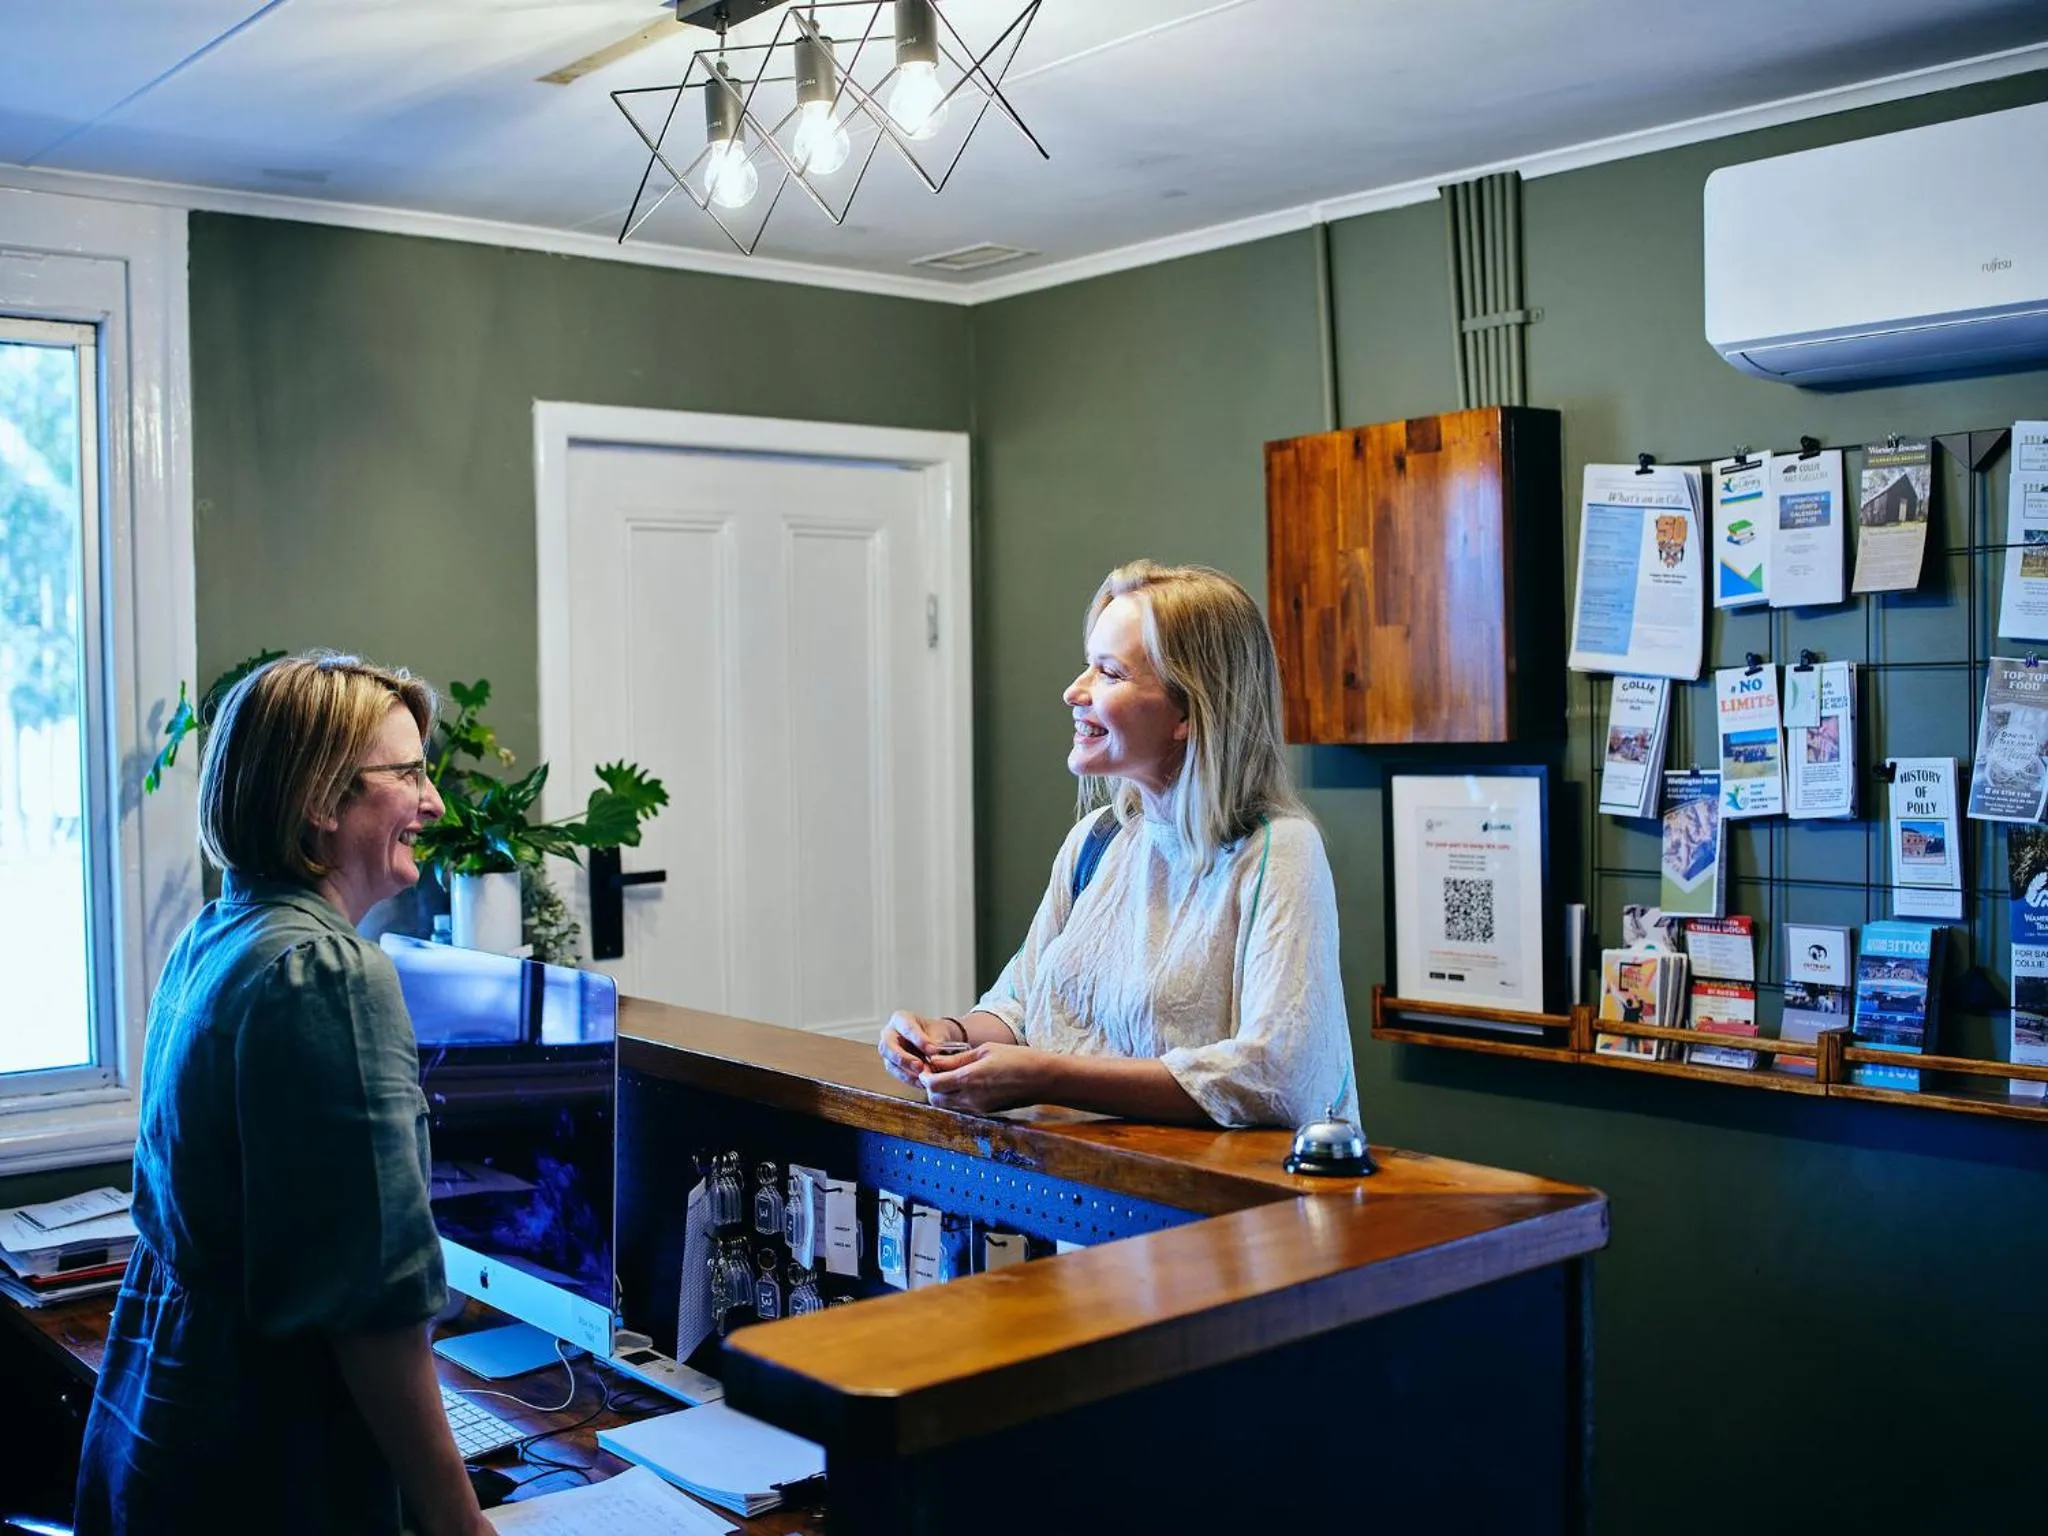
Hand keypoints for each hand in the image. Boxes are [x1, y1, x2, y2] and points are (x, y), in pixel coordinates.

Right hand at [878, 1010, 954, 1086]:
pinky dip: (910, 1080)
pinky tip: (921, 1083)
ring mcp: (889, 1051)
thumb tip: (933, 1055)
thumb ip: (936, 1042)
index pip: (906, 1028)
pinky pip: (897, 1074)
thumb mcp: (940, 1032)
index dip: (918, 1039)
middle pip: (888, 1046)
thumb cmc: (936, 1033)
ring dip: (906, 1072)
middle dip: (904, 1058)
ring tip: (922, 1078)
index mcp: (901, 1019)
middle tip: (920, 1066)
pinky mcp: (893, 1066)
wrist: (937, 1043)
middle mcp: (890, 1034)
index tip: (932, 1050)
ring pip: (890, 1062)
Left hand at [918, 1042, 1052, 1115]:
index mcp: (969, 1079)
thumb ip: (957, 1058)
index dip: (925, 1076)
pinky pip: (962, 1107)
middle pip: (936, 1099)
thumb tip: (934, 1060)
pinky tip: (965, 1084)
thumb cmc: (1017, 1058)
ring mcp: (978, 1108)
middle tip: (936, 1072)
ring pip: (948, 1106)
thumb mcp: (985, 1050)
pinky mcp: (986, 1112)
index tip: (927, 1066)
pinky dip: (956, 1098)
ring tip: (950, 1076)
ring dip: (943, 1093)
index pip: (932, 1085)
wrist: (1043, 1079)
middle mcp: (971, 1098)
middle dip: (931, 1087)